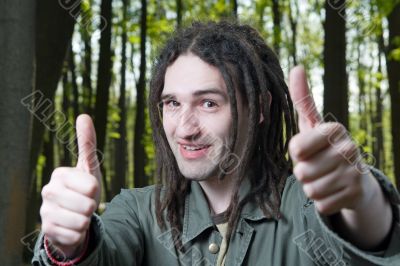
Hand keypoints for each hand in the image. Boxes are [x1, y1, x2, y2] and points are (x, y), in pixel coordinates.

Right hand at [40, 114, 101, 257]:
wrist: (72, 217)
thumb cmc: (83, 190)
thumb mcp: (89, 167)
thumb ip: (87, 143)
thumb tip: (84, 115)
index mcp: (59, 174)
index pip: (92, 186)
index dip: (95, 190)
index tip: (87, 190)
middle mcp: (47, 192)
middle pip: (88, 205)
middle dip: (92, 207)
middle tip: (84, 204)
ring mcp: (44, 212)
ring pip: (82, 222)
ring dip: (86, 221)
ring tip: (78, 215)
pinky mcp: (47, 232)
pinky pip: (76, 235)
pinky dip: (79, 234)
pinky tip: (71, 227)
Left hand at [288, 66, 374, 214]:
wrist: (352, 176)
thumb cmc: (322, 146)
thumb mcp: (311, 123)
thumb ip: (302, 98)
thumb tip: (296, 67)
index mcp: (334, 129)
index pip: (296, 148)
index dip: (296, 153)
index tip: (307, 148)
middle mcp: (349, 148)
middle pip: (302, 172)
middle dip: (303, 172)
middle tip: (316, 165)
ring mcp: (355, 172)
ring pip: (311, 189)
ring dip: (312, 187)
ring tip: (324, 177)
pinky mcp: (356, 194)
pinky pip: (321, 204)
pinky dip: (322, 201)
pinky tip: (333, 190)